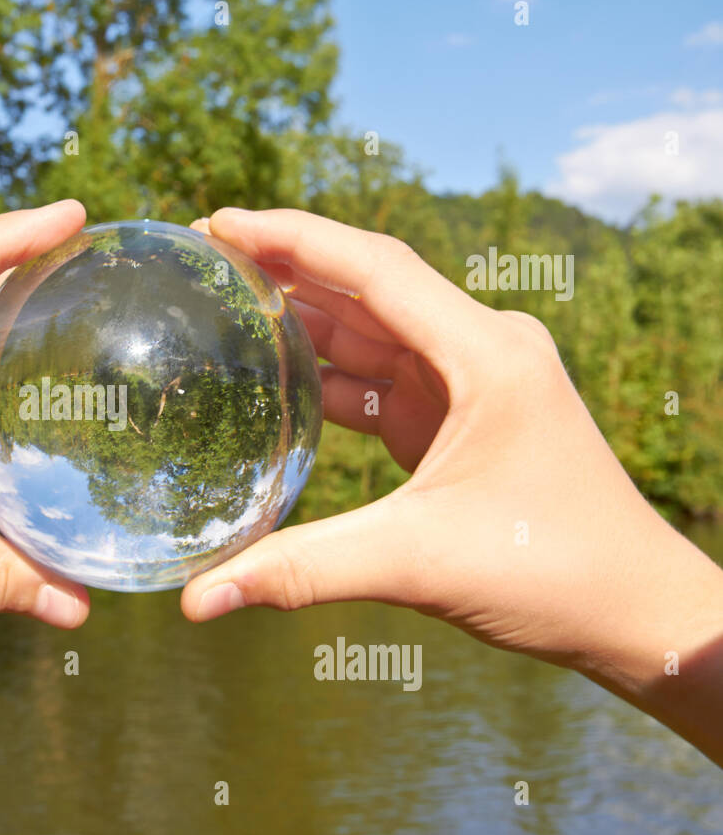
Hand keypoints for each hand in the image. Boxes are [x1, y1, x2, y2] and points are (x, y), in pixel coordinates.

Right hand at [182, 208, 722, 761]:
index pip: (374, 268)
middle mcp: (482, 351)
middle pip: (369, 287)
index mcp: (485, 355)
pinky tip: (278, 378)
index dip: (291, 237)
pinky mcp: (460, 421)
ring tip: (227, 303)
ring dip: (305, 319)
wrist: (634, 612)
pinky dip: (329, 377)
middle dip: (287, 266)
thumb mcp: (419, 561)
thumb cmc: (555, 572)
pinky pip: (383, 380)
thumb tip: (199, 598)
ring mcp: (472, 385)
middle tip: (206, 254)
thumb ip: (304, 569)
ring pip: (373, 332)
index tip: (218, 222)